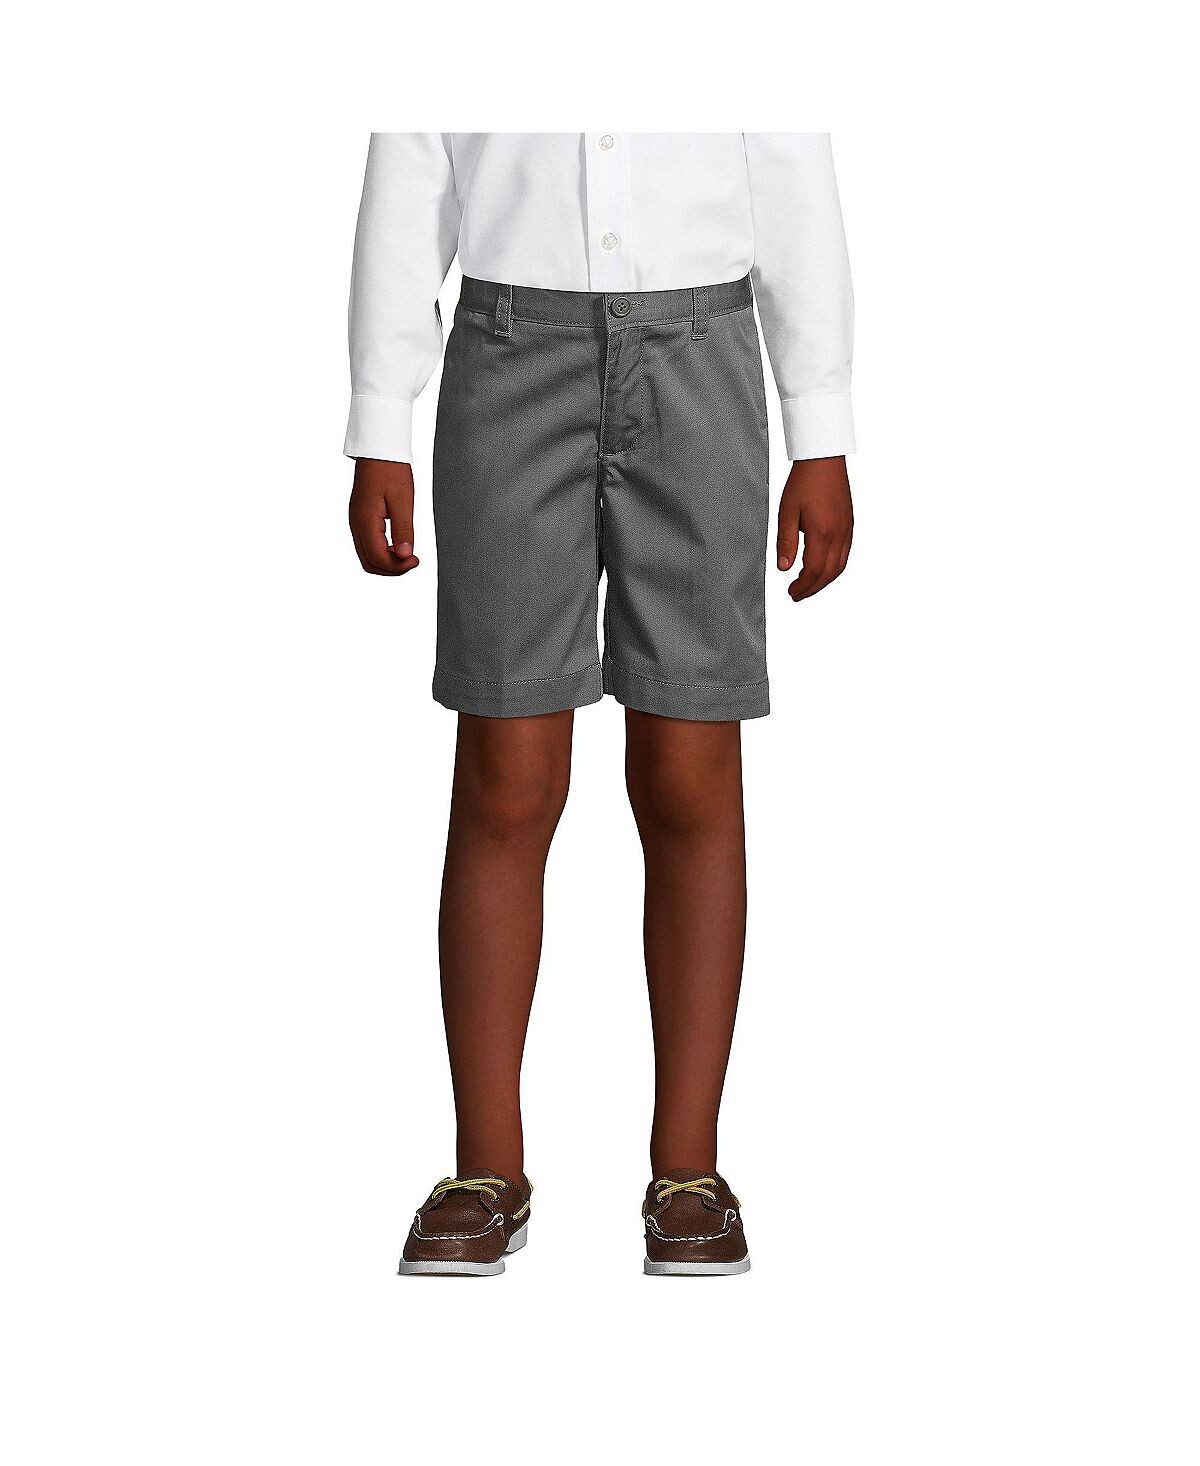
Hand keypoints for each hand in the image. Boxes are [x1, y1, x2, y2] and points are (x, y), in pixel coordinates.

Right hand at [348, 459, 419, 575]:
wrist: (378, 451)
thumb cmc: (391, 471)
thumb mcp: (403, 501)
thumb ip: (404, 530)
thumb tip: (406, 556)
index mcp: (365, 521)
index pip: (378, 558)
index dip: (398, 566)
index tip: (416, 560)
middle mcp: (356, 525)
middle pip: (370, 563)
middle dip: (392, 569)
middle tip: (412, 560)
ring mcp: (356, 522)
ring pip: (367, 557)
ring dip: (387, 562)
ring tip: (406, 554)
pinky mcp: (360, 519)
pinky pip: (367, 545)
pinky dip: (382, 553)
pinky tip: (397, 546)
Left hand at [776, 456, 853, 601]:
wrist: (824, 459)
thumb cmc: (804, 482)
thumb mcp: (787, 512)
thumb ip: (785, 542)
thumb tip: (783, 567)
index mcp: (822, 533)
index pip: (813, 570)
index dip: (802, 585)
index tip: (791, 592)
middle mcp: (839, 534)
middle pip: (828, 573)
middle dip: (812, 588)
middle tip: (797, 595)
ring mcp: (847, 530)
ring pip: (839, 567)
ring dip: (824, 581)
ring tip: (808, 586)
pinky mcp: (849, 525)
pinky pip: (845, 555)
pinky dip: (833, 568)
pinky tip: (822, 569)